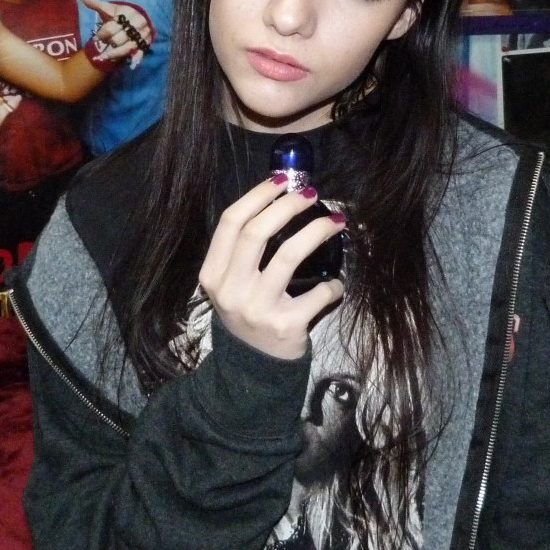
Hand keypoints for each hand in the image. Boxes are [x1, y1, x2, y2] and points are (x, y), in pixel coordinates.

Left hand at [77, 0, 153, 68]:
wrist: (139, 17)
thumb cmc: (120, 13)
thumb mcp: (107, 7)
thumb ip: (92, 1)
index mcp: (127, 13)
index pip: (111, 27)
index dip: (102, 34)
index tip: (97, 36)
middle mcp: (137, 24)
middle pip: (118, 39)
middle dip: (109, 43)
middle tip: (104, 44)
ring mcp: (142, 35)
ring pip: (127, 48)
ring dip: (115, 54)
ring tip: (104, 58)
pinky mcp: (145, 44)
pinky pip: (140, 53)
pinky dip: (136, 59)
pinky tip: (132, 65)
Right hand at [199, 177, 344, 359]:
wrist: (254, 368)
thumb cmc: (248, 313)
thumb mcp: (231, 284)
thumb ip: (244, 251)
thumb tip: (282, 200)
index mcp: (213, 274)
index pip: (231, 222)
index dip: (258, 196)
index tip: (282, 181)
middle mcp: (230, 290)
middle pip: (257, 232)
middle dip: (288, 205)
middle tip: (312, 194)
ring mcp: (257, 309)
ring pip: (288, 255)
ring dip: (317, 232)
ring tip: (336, 221)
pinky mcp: (286, 325)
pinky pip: (318, 293)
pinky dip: (333, 285)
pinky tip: (336, 285)